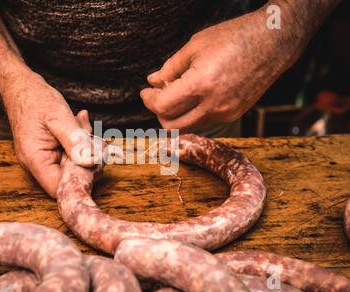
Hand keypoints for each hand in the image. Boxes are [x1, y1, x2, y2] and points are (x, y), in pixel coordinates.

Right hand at [1, 71, 95, 197]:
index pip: (59, 189)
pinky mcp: (51, 151)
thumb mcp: (58, 117)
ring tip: (83, 125)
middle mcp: (38, 164)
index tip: (95, 164)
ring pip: (73, 165)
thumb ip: (75, 140)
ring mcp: (44, 158)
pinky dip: (80, 141)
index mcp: (35, 160)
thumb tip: (91, 162)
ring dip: (85, 148)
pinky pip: (70, 153)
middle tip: (94, 140)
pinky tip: (80, 123)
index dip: (80, 182)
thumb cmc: (35, 99)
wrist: (21, 87)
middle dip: (87, 161)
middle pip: (69, 178)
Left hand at [141, 8, 303, 131]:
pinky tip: (193, 97)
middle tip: (157, 96)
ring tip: (176, 94)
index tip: (146, 92)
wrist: (273, 42)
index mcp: (201, 84)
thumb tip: (152, 81)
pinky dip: (192, 115)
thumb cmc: (234, 37)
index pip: (163, 106)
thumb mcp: (195, 46)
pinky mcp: (234, 114)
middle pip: (172, 125)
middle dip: (159, 113)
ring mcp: (226, 112)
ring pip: (188, 127)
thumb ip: (170, 67)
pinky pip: (204, 122)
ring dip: (176, 115)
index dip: (149, 100)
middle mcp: (214, 104)